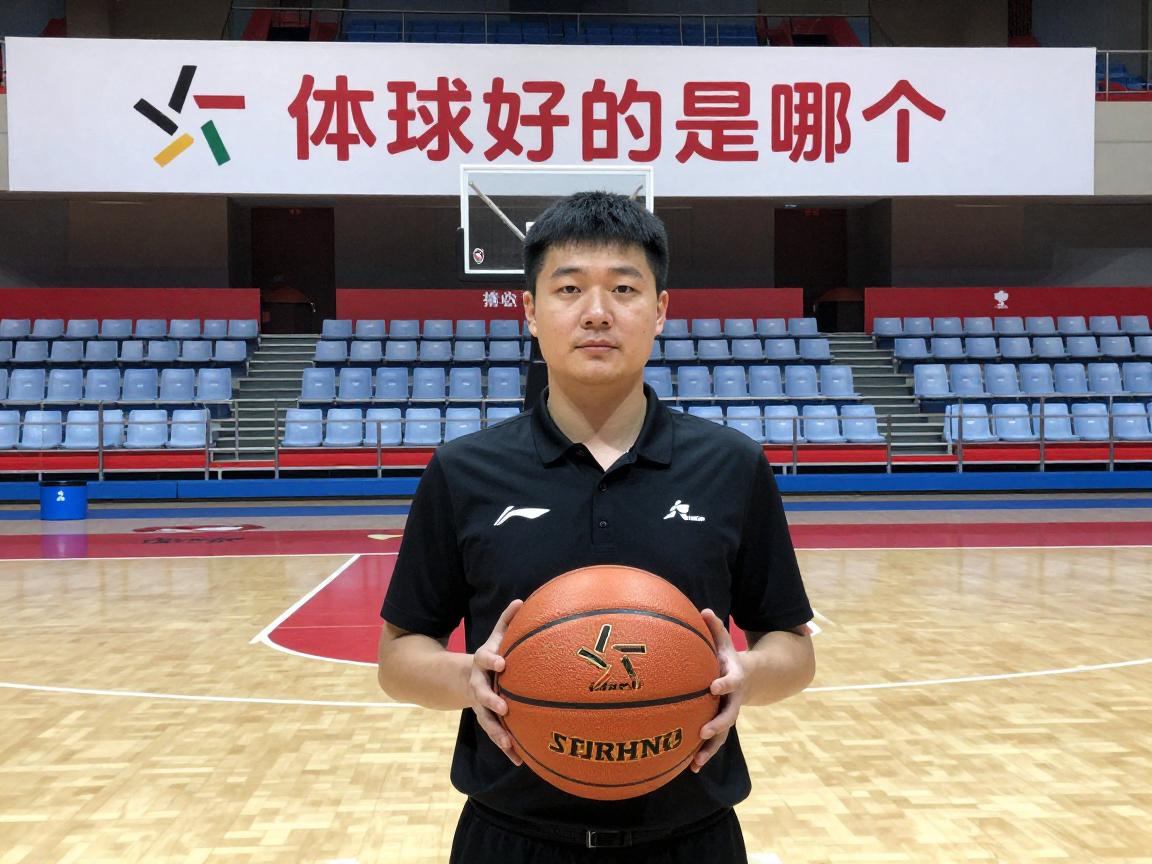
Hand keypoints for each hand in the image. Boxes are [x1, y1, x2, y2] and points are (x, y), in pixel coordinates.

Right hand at [468, 599, 523, 765]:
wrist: (464, 679)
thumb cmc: (491, 655)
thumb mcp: (495, 637)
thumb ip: (506, 621)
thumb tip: (521, 600)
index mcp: (481, 662)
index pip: (483, 659)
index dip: (491, 660)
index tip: (502, 663)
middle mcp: (478, 684)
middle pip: (481, 693)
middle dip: (491, 700)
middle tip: (503, 706)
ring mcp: (481, 705)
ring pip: (487, 720)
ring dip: (498, 732)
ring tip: (509, 744)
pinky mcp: (488, 720)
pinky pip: (497, 735)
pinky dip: (508, 748)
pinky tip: (521, 760)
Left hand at [692, 608, 745, 772]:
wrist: (754, 678)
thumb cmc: (730, 657)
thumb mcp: (726, 642)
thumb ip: (715, 628)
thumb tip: (703, 610)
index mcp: (734, 678)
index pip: (730, 681)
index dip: (724, 684)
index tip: (713, 687)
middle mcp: (734, 699)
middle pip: (729, 713)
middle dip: (718, 723)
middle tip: (704, 731)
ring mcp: (730, 713)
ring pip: (723, 733)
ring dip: (710, 748)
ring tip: (696, 762)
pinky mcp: (723, 724)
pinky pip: (715, 741)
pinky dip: (705, 753)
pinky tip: (691, 767)